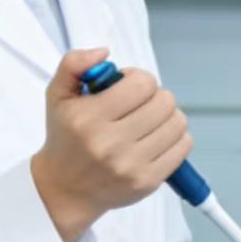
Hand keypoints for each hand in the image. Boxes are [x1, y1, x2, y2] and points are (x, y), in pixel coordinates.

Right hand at [32, 47, 191, 241]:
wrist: (65, 189)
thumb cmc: (65, 137)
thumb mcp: (57, 95)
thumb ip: (74, 64)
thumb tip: (105, 52)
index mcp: (89, 118)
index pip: (142, 84)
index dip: (139, 79)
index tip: (127, 87)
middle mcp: (110, 144)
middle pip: (164, 102)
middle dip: (155, 96)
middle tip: (140, 104)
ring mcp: (131, 165)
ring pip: (177, 123)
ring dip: (168, 116)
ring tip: (149, 120)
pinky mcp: (147, 182)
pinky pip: (183, 147)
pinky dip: (176, 137)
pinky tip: (157, 137)